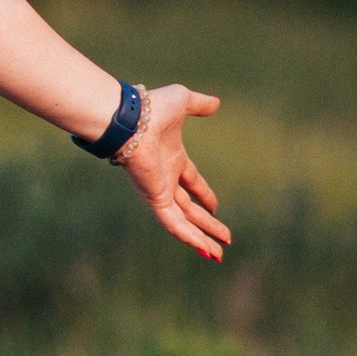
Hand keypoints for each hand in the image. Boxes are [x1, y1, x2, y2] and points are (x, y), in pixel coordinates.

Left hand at [123, 83, 228, 263]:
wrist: (131, 119)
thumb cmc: (152, 108)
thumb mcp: (183, 101)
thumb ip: (200, 104)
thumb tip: (217, 103)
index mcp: (172, 158)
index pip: (191, 181)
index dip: (204, 195)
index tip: (215, 207)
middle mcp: (165, 177)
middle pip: (190, 207)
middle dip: (207, 223)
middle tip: (225, 238)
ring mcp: (159, 190)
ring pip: (184, 221)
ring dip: (202, 237)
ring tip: (219, 254)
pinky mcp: (155, 199)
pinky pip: (174, 224)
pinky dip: (189, 237)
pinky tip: (204, 249)